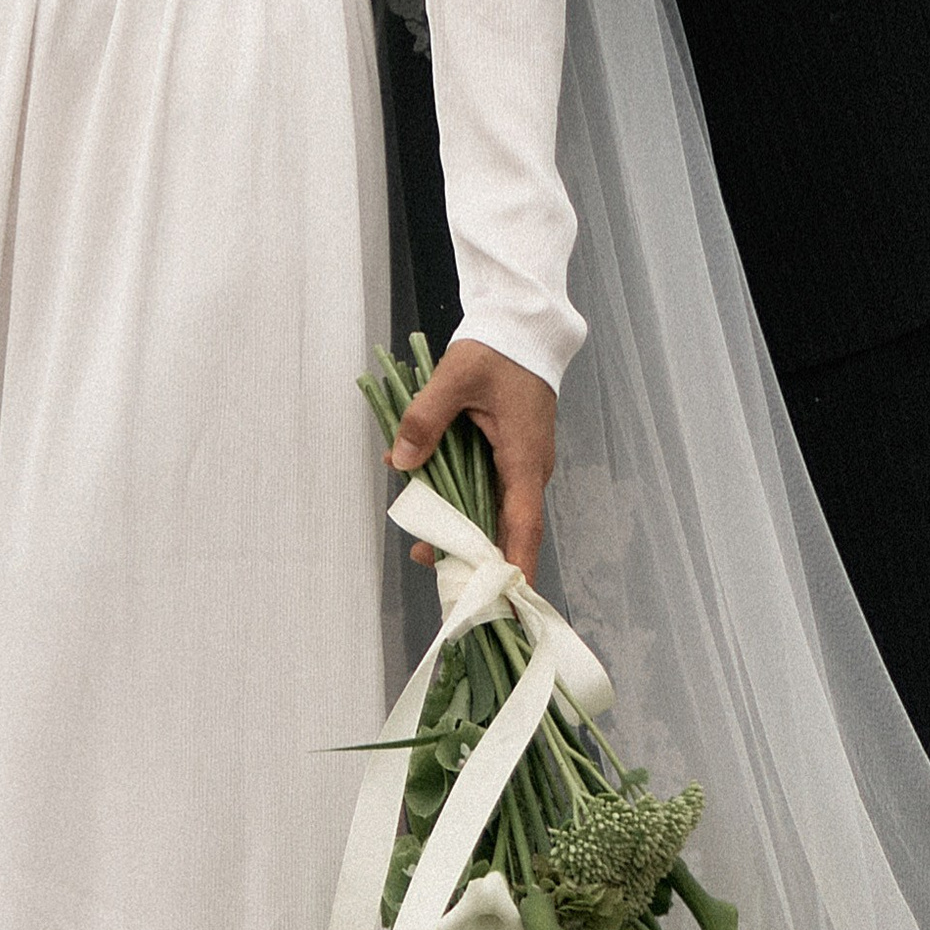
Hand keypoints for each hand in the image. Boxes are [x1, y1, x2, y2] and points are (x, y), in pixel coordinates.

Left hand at [387, 335, 555, 583]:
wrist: (522, 327)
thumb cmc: (496, 351)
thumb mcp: (455, 378)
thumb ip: (425, 419)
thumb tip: (401, 462)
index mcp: (524, 459)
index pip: (523, 526)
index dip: (513, 565)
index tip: (505, 602)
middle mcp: (528, 470)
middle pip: (504, 527)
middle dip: (470, 553)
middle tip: (430, 564)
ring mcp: (521, 464)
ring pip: (492, 509)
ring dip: (459, 525)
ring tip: (421, 542)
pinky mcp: (509, 454)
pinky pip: (486, 487)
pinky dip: (458, 497)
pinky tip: (422, 490)